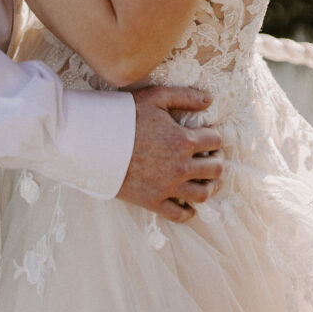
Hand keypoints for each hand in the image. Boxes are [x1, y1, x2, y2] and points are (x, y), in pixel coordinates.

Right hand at [117, 86, 222, 221]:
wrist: (95, 141)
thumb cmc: (124, 115)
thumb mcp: (156, 97)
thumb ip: (185, 96)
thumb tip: (210, 98)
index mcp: (183, 140)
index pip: (215, 141)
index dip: (216, 137)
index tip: (210, 137)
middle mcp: (181, 166)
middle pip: (215, 169)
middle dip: (217, 161)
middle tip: (212, 157)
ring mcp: (168, 187)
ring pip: (203, 194)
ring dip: (210, 187)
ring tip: (207, 180)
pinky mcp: (153, 202)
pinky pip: (180, 215)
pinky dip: (189, 212)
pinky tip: (188, 204)